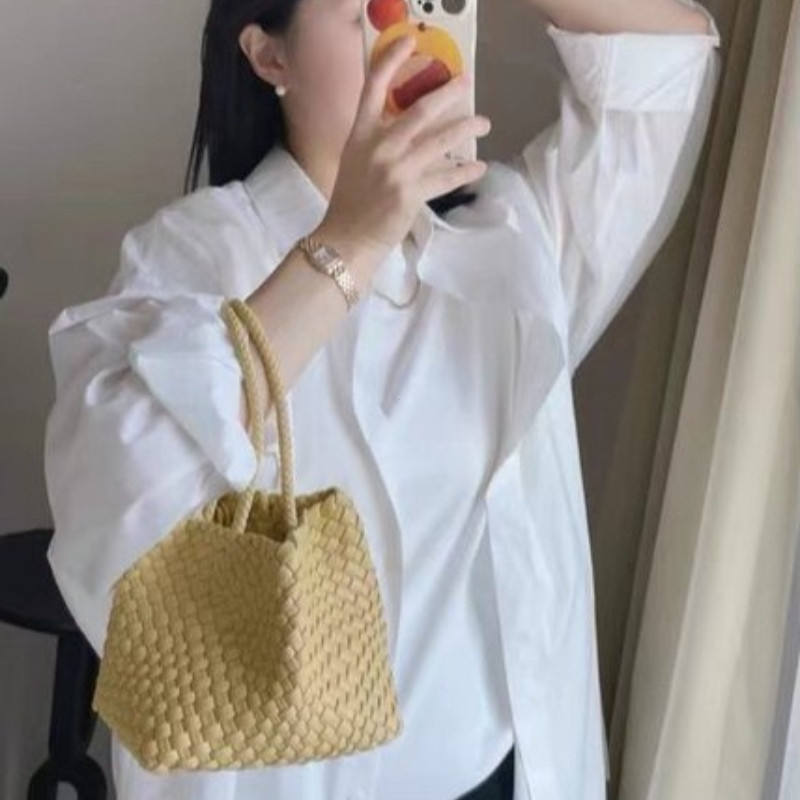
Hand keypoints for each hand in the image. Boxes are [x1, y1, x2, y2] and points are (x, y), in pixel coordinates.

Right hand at [318, 35, 491, 274]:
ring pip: (440, 141)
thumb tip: (408, 125)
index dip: (391, 60)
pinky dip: (466, 171)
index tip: (410, 41)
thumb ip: (377, 139)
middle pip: (420, 110)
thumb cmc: (351, 201)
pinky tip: (479, 167)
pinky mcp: (412, 193)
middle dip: (448, 92)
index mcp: (360, 134)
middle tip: (467, 82)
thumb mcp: (355, 161)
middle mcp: (379, 146)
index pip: (373, 87)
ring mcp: (397, 170)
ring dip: (466, 128)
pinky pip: (447, 177)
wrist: (346, 239)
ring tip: (483, 122)